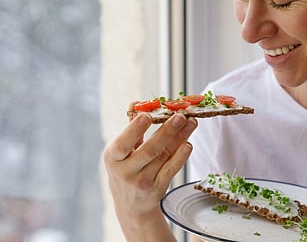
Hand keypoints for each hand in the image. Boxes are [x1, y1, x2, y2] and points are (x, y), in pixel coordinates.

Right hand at [103, 104, 197, 240]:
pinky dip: (181, 157)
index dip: (135, 129)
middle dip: (166, 132)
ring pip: (164, 157)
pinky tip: (188, 143)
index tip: (147, 115)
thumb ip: (130, 127)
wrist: (131, 205)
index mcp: (113, 157)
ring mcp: (143, 181)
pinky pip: (171, 170)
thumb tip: (136, 102)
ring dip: (180, 138)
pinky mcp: (158, 188)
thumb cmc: (125, 169)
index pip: (123, 143)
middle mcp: (126, 171)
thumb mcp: (120, 151)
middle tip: (180, 116)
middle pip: (149, 150)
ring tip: (191, 122)